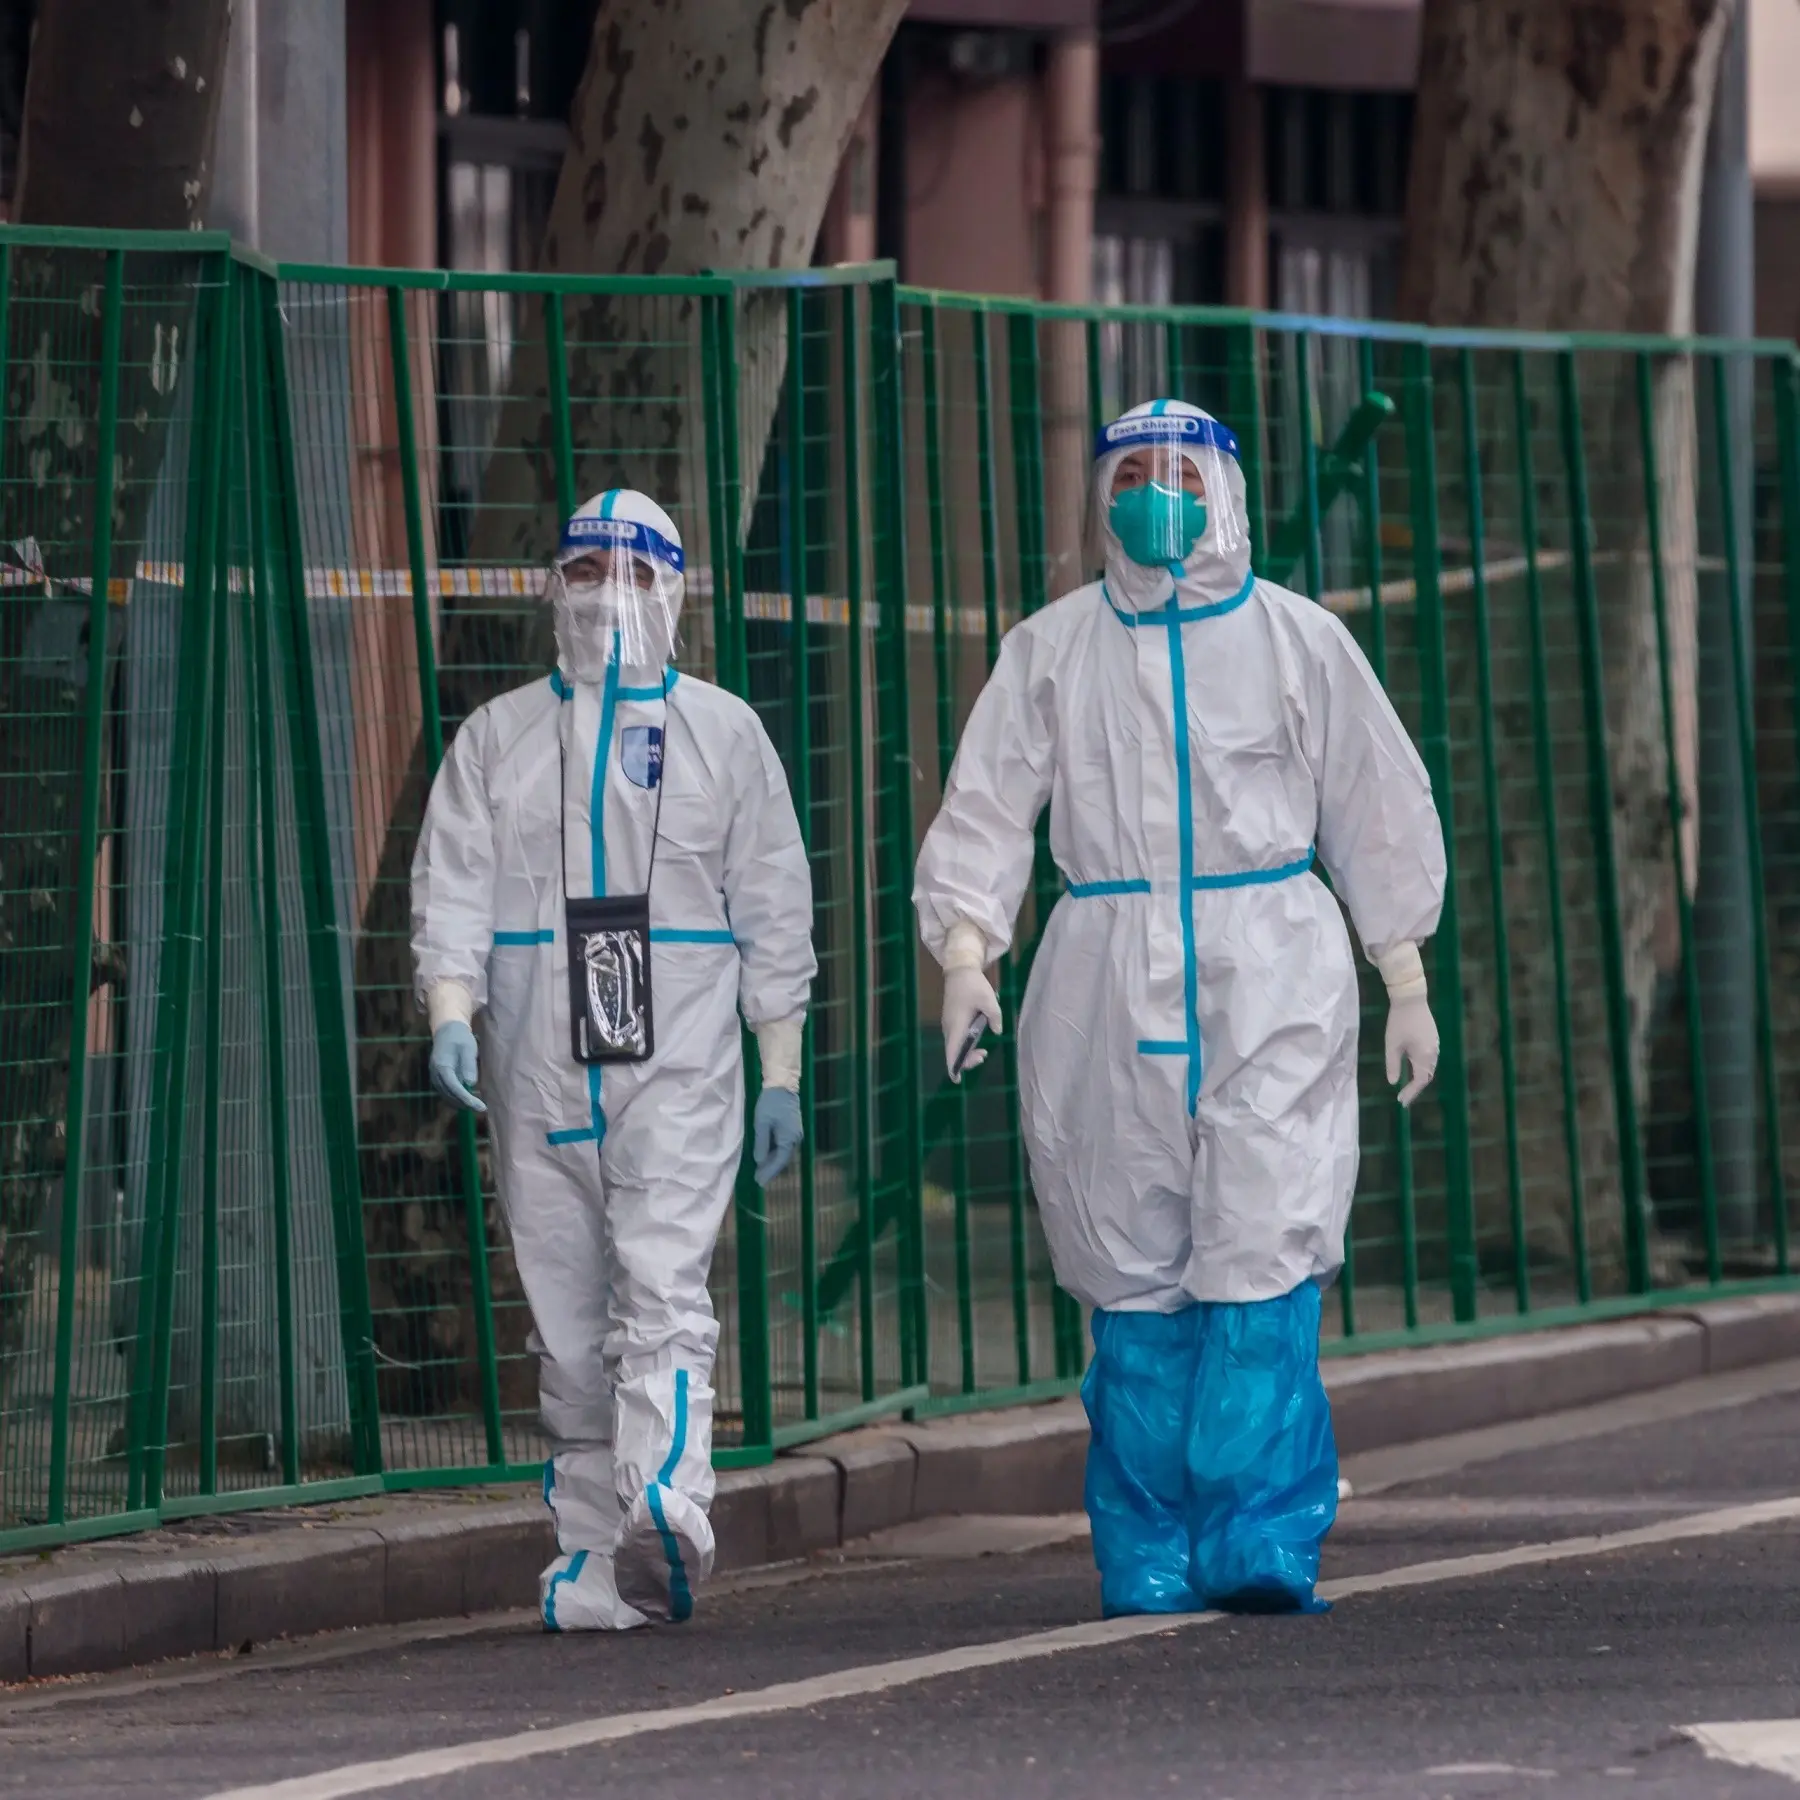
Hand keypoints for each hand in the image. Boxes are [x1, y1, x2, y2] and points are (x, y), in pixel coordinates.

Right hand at [429, 1021, 486, 1113]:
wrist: (447, 1030)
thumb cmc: (460, 1038)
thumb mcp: (467, 1048)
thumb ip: (468, 1065)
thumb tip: (470, 1083)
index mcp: (441, 1066)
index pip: (453, 1087)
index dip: (466, 1098)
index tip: (480, 1106)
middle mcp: (435, 1075)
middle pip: (449, 1095)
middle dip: (465, 1104)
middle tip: (481, 1108)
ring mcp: (435, 1078)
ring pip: (446, 1097)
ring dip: (460, 1103)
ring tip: (476, 1106)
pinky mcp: (438, 1079)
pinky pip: (446, 1093)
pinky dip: (456, 1099)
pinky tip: (467, 1101)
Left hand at [753, 1087, 802, 1184]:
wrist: (782, 1084)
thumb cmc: (770, 1103)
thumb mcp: (762, 1123)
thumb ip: (761, 1144)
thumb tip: (760, 1161)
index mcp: (789, 1139)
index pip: (780, 1161)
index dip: (769, 1172)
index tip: (759, 1182)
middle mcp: (796, 1138)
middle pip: (783, 1158)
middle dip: (771, 1169)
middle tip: (758, 1179)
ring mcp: (796, 1133)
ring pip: (784, 1152)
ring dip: (773, 1161)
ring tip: (761, 1170)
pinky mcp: (793, 1128)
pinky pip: (784, 1145)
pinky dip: (775, 1152)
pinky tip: (767, 1155)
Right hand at [942, 964, 1003, 1081]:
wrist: (960, 970)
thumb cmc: (973, 985)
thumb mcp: (989, 999)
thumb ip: (994, 1017)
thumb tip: (997, 1032)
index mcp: (957, 1024)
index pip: (952, 1051)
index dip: (953, 1066)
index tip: (957, 1079)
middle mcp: (950, 1027)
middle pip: (953, 1051)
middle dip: (966, 1060)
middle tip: (984, 1056)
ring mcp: (949, 1024)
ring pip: (955, 1045)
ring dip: (967, 1052)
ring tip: (983, 1053)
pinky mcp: (952, 1020)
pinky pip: (957, 1038)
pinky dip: (965, 1044)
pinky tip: (977, 1042)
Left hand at [1385, 993, 1438, 1108]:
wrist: (1411, 999)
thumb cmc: (1399, 1021)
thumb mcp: (1392, 1045)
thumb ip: (1393, 1065)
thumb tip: (1393, 1082)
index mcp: (1424, 1056)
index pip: (1419, 1081)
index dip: (1411, 1093)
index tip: (1401, 1102)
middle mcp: (1433, 1053)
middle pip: (1427, 1076)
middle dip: (1415, 1089)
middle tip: (1403, 1098)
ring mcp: (1436, 1045)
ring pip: (1429, 1068)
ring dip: (1419, 1079)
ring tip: (1407, 1088)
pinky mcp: (1434, 1038)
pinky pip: (1430, 1059)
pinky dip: (1422, 1069)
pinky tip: (1413, 1070)